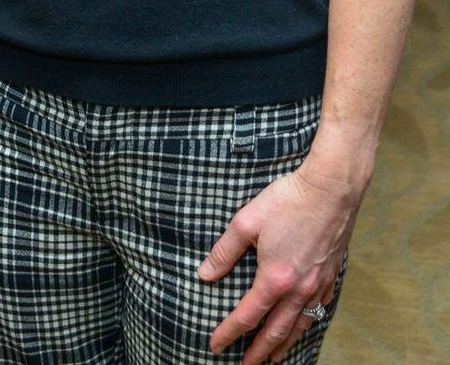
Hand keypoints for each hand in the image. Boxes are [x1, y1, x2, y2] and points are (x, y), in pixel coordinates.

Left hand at [197, 160, 358, 362]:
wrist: (331, 189)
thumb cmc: (287, 201)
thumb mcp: (247, 222)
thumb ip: (224, 251)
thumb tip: (205, 275)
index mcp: (274, 279)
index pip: (247, 316)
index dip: (229, 333)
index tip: (214, 346)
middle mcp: (298, 289)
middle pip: (276, 331)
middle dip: (258, 352)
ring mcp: (318, 285)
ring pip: (300, 325)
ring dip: (284, 344)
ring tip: (274, 357)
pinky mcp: (331, 275)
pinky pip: (319, 309)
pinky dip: (308, 323)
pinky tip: (303, 323)